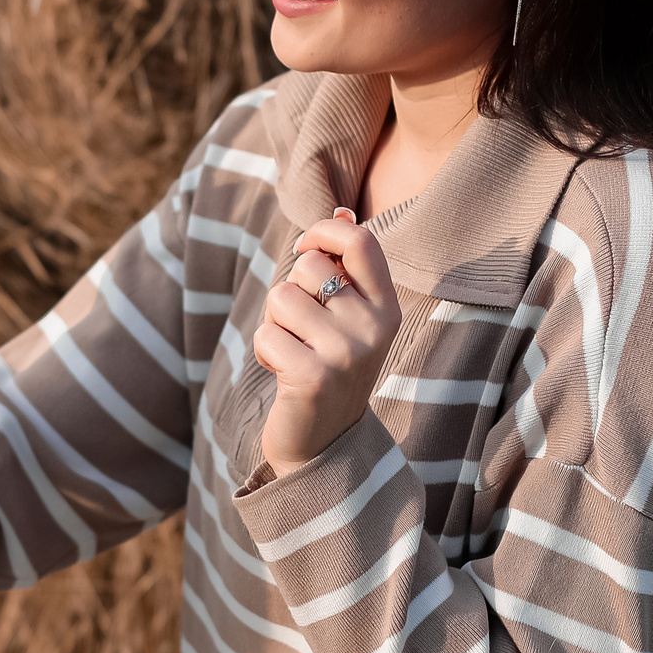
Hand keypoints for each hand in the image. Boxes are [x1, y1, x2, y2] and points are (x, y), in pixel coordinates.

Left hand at [254, 208, 399, 476]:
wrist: (324, 444)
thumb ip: (344, 265)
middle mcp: (375, 327)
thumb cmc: (328, 367)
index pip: (360, 240)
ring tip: (293, 352)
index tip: (302, 249)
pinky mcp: (314, 376)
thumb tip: (342, 207)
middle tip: (302, 330)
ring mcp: (348, 353)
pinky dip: (265, 352)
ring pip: (282, 298)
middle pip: (308, 267)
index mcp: (387, 306)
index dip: (323, 232)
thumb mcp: (346, 316)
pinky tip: (284, 374)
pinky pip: (266, 334)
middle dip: (290, 292)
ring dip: (274, 324)